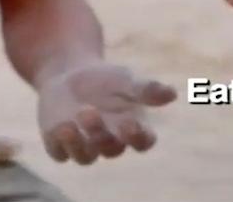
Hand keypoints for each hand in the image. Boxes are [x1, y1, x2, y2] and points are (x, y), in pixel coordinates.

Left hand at [37, 62, 176, 164]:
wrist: (69, 74)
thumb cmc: (104, 80)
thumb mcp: (125, 79)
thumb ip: (146, 89)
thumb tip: (172, 93)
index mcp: (132, 129)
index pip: (142, 142)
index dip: (138, 137)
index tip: (131, 123)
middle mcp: (109, 142)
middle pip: (111, 149)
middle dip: (101, 133)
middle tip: (90, 111)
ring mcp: (84, 146)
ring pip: (85, 156)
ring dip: (79, 142)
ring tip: (72, 119)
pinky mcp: (59, 144)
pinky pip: (60, 152)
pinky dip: (61, 144)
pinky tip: (61, 126)